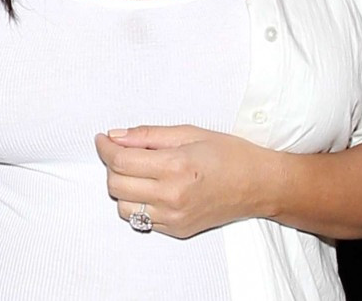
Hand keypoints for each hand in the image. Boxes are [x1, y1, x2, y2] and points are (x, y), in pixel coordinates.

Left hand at [94, 124, 277, 238]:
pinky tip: (152, 186)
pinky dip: (138, 202)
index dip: (105, 148)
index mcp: (175, 166)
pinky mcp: (177, 230)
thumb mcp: (189, 132)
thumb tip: (116, 136)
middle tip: (121, 150)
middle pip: (116, 185)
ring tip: (138, 170)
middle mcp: (172, 197)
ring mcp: (174, 218)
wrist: (258, 184)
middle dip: (111, 165)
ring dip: (122, 186)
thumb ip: (148, 135)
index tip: (103, 138)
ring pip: (124, 207)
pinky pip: (142, 219)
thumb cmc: (228, 153)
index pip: (121, 161)